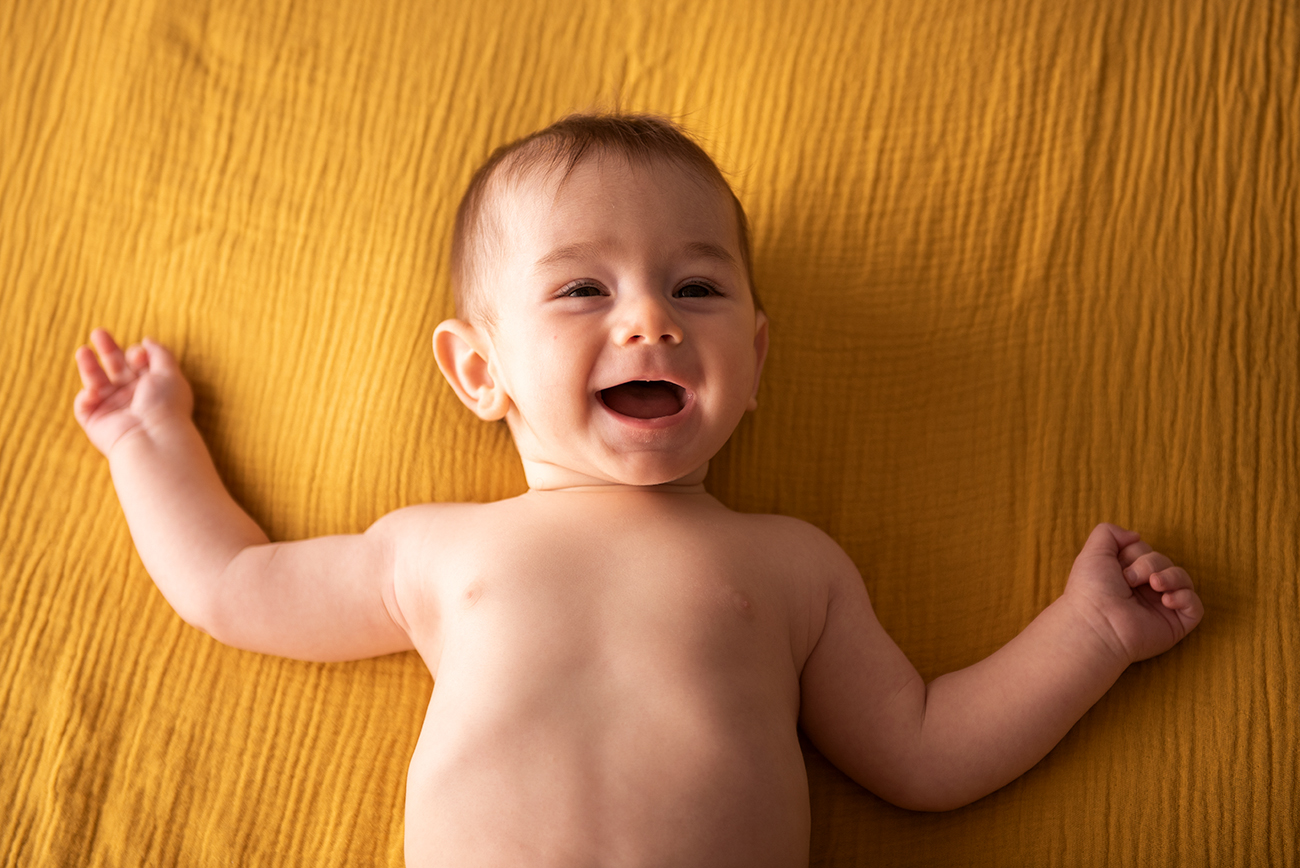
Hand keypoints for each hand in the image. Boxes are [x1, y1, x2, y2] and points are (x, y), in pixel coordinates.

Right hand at [73, 329, 193, 456]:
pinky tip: (94, 392)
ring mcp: (113, 409)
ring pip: (96, 383)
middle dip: (108, 350)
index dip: (136, 354)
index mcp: (151, 386)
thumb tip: (147, 340)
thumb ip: (159, 353)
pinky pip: (84, 405)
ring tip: (83, 350)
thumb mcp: (169, 372)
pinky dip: (86, 396)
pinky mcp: (96, 421)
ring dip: (88, 366)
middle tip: (98, 332)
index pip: (137, 364)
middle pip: (116, 368)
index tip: (138, 355)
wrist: (152, 436)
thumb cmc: (165, 405)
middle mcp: (132, 397)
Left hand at [1063, 523, 1203, 664]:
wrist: (1098, 623)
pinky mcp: (1175, 624)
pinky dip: (1185, 597)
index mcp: (1127, 574)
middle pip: (1164, 561)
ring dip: (1171, 576)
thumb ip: (1109, 533)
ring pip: (1182, 579)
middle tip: (1130, 579)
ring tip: (1155, 585)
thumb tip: (1135, 536)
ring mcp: (1161, 607)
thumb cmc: (1091, 589)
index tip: (1120, 565)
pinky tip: (1167, 601)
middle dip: (1150, 563)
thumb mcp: (1094, 552)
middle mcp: (1144, 589)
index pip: (1146, 551)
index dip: (1136, 552)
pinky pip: (1195, 606)